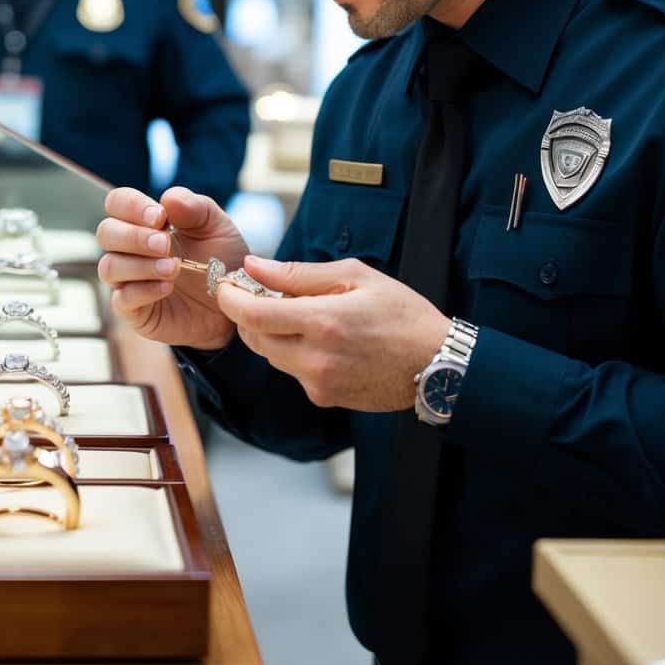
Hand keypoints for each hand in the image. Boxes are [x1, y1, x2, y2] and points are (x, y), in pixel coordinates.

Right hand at [97, 185, 248, 350]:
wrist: (234, 301)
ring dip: (140, 265)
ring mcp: (129, 280)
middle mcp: (130, 249)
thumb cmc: (220, 259)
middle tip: (165, 244)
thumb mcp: (217, 227)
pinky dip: (143, 291)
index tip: (160, 217)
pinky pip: (122, 300)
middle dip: (134, 236)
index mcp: (146, 221)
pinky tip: (167, 287)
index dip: (132, 206)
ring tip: (173, 268)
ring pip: (109, 267)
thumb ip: (195, 208)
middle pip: (106, 232)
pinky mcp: (135, 311)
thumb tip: (167, 198)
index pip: (118, 202)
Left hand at [214, 255, 450, 411]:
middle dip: (250, 314)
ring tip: (299, 312)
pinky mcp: (324, 398)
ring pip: (271, 355)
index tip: (226, 285)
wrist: (438, 364)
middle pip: (255, 337)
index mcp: (324, 322)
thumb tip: (253, 266)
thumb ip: (299, 274)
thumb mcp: (355, 276)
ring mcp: (319, 383)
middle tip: (261, 292)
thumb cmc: (402, 313)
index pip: (254, 315)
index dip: (231, 299)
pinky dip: (294, 351)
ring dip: (272, 332)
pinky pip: (292, 371)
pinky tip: (321, 338)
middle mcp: (316, 359)